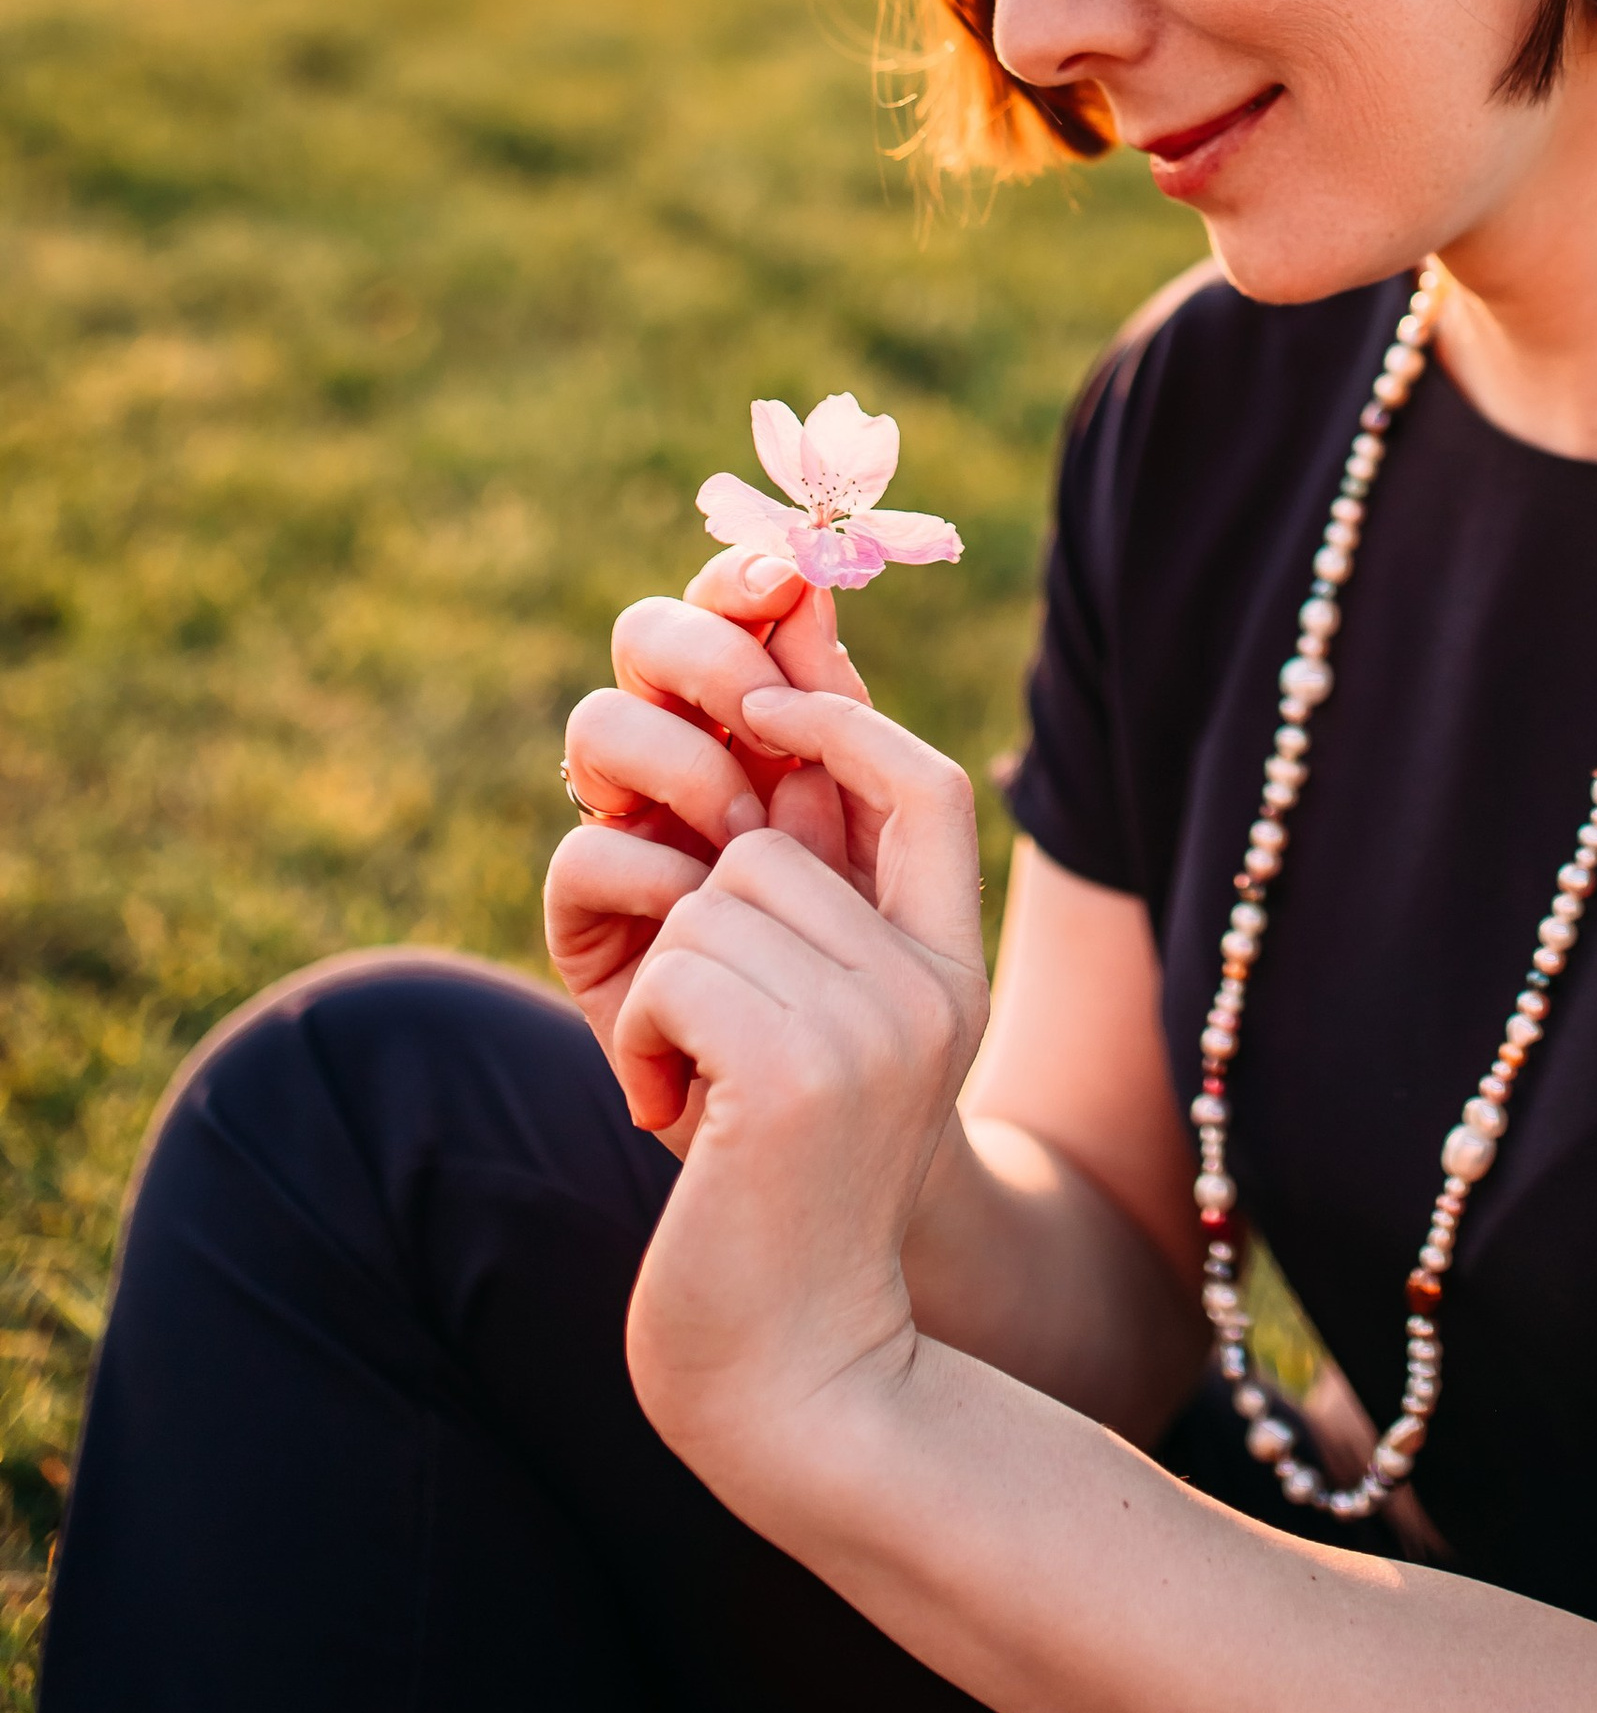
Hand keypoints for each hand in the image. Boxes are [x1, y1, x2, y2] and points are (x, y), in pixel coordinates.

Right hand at [543, 546, 867, 1133]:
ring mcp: (627, 831)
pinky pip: (589, 855)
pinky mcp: (587, 920)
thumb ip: (858, 741)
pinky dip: (663, 890)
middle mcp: (684, 758)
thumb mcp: (892, 859)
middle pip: (647, 633)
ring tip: (749, 848)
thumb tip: (814, 599)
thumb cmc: (869, 991)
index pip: (732, 606)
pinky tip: (709, 941)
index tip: (787, 578)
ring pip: (603, 724)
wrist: (829, 1136)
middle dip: (713, 657)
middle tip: (768, 722)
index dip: (743, 576)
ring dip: (692, 774)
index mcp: (765, 723)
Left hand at [614, 686, 989, 1487]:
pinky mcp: (793, 1071)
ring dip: (666, 992)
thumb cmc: (783, 1214)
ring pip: (711, 904)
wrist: (795, 1380)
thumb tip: (765, 771)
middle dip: (702, 930)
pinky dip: (642, 1036)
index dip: (842, 724)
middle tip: (706, 1045)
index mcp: (951, 975)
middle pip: (772, 847)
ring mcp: (869, 1026)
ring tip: (693, 1089)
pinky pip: (675, 967)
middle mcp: (927, 989)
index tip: (763, 723)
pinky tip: (670, 1114)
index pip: (929, 781)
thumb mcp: (831, 1052)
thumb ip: (821, 926)